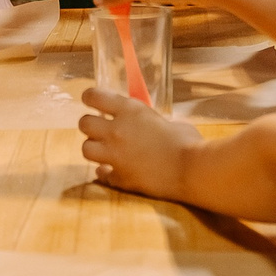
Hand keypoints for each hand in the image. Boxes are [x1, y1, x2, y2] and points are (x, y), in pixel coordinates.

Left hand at [79, 86, 202, 201]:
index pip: (94, 96)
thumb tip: (152, 127)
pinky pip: (101, 174)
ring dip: (94, 148)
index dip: (90, 97)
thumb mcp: (168, 121)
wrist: (191, 170)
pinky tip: (112, 171)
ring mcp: (115, 156)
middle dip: (90, 125)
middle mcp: (116, 131)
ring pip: (85, 149)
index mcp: (129, 111)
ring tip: (105, 151)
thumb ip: (152, 122)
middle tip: (100, 128)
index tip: (90, 100)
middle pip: (84, 123)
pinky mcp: (119, 178)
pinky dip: (105, 172)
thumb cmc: (188, 141)